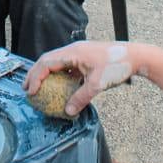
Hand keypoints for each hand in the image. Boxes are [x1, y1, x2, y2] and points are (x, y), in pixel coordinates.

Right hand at [24, 41, 144, 116]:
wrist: (135, 57)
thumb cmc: (116, 66)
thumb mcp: (97, 84)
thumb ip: (81, 98)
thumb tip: (68, 111)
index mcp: (73, 52)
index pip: (47, 62)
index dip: (36, 76)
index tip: (31, 91)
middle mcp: (73, 50)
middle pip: (47, 60)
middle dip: (35, 74)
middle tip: (27, 90)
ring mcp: (79, 53)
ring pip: (56, 62)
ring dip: (46, 74)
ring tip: (38, 89)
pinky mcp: (85, 59)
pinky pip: (66, 66)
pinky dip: (59, 76)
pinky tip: (58, 88)